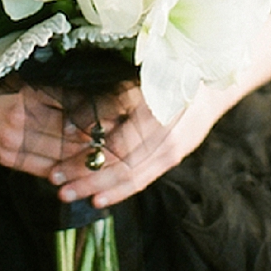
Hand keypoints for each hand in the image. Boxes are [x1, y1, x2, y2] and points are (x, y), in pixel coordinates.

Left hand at [48, 82, 235, 207]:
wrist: (212, 81)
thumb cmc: (167, 71)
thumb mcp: (133, 81)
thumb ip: (104, 105)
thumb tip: (71, 129)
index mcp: (153, 114)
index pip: (113, 150)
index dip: (84, 162)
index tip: (57, 168)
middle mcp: (165, 139)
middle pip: (120, 169)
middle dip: (86, 181)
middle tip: (58, 189)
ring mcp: (172, 151)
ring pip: (131, 179)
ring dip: (99, 189)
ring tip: (71, 195)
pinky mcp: (173, 158)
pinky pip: (143, 179)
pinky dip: (120, 191)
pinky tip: (100, 199)